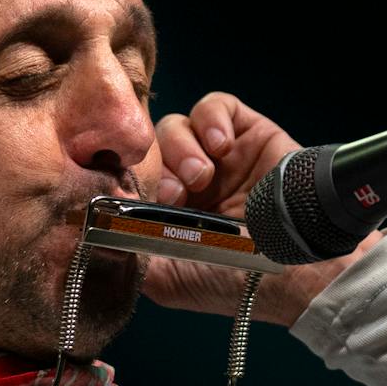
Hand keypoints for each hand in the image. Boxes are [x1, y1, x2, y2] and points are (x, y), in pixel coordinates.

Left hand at [146, 93, 384, 326]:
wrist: (298, 267)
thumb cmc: (237, 279)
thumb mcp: (169, 280)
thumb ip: (127, 256)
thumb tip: (89, 233)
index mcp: (166, 212)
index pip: (132, 177)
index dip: (129, 181)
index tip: (139, 201)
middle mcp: (189, 182)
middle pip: (150, 148)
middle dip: (158, 167)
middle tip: (176, 195)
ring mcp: (218, 157)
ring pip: (176, 126)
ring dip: (183, 149)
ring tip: (203, 177)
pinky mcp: (246, 133)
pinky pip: (215, 105)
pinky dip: (210, 118)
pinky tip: (221, 146)